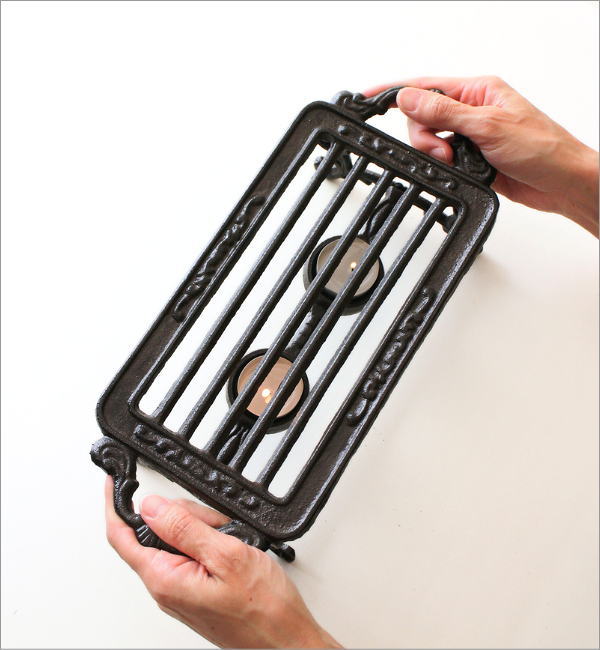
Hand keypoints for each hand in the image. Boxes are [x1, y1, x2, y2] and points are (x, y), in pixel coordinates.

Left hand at [104, 478, 340, 647]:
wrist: (286, 639)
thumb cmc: (263, 609)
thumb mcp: (226, 556)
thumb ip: (184, 528)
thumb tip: (151, 506)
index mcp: (165, 579)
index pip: (122, 537)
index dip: (114, 505)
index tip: (114, 482)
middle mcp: (168, 587)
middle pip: (157, 532)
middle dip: (184, 515)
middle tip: (214, 519)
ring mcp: (183, 589)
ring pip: (179, 540)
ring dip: (204, 529)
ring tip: (232, 540)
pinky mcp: (198, 589)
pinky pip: (195, 553)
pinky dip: (212, 542)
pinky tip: (233, 548)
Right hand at [364, 76, 598, 236]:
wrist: (561, 182)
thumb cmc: (541, 147)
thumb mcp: (487, 126)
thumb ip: (444, 111)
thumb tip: (409, 97)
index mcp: (477, 90)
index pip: (425, 86)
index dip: (394, 92)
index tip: (367, 99)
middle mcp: (471, 111)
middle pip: (422, 118)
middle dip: (425, 137)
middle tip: (445, 150)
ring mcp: (470, 135)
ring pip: (430, 141)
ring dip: (435, 155)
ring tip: (457, 162)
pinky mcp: (471, 159)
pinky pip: (442, 160)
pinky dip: (444, 167)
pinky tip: (460, 169)